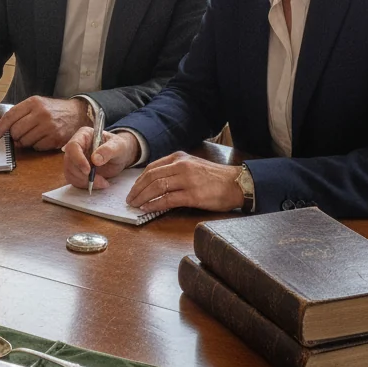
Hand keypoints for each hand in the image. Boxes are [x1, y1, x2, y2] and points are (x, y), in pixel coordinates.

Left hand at [0, 96, 88, 150]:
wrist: (77, 113)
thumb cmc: (52, 110)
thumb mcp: (37, 104)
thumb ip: (21, 114)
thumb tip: (4, 131)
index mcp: (34, 102)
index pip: (10, 116)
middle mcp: (41, 113)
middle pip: (16, 131)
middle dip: (14, 136)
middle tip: (19, 135)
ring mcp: (49, 127)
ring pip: (25, 141)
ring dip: (25, 142)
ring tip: (33, 135)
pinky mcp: (56, 138)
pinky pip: (36, 148)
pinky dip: (36, 145)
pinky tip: (42, 138)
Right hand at [62, 128, 139, 189]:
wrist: (120, 156)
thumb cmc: (118, 147)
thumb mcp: (118, 146)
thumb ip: (108, 150)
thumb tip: (95, 159)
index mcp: (84, 135)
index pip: (73, 146)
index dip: (78, 159)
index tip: (88, 170)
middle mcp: (76, 147)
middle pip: (69, 162)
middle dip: (83, 174)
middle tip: (100, 180)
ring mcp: (75, 159)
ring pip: (70, 173)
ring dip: (84, 181)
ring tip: (102, 182)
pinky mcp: (76, 171)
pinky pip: (74, 180)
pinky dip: (85, 185)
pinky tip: (99, 183)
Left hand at [125, 153, 243, 213]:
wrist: (237, 183)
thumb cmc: (215, 177)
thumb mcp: (193, 165)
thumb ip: (176, 170)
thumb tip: (156, 183)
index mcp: (180, 158)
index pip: (152, 167)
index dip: (139, 180)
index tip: (133, 189)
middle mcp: (182, 166)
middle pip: (151, 177)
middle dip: (137, 189)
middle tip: (130, 199)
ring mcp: (187, 180)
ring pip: (157, 187)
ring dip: (143, 197)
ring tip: (135, 205)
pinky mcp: (193, 195)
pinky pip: (168, 199)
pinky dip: (155, 204)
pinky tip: (148, 208)